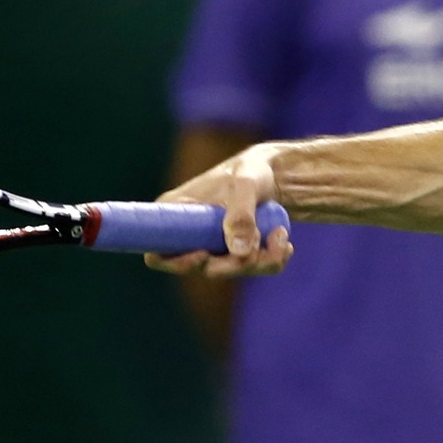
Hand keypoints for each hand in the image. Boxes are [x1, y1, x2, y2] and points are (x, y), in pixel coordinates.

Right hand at [144, 142, 294, 278]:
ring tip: (281, 234)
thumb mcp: (245, 186)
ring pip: (230, 271)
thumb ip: (241, 215)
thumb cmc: (250, 171)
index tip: (203, 254)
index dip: (176, 263)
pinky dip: (271, 261)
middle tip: (260, 242)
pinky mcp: (234, 252)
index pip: (157, 251)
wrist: (274, 173)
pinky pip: (250, 269)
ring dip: (260, 261)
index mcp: (175, 214)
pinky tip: (284, 243)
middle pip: (201, 268)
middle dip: (234, 264)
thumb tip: (238, 252)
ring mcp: (211, 245)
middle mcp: (189, 235)